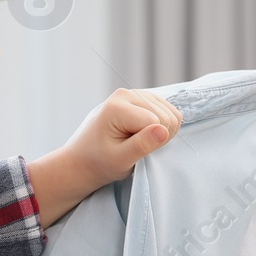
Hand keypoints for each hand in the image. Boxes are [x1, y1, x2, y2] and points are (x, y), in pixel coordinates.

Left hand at [65, 88, 181, 184]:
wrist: (85, 158)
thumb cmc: (100, 161)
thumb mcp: (120, 160)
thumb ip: (141, 145)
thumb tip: (163, 131)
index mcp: (117, 106)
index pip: (158, 122)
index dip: (153, 142)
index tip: (133, 151)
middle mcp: (127, 94)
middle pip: (167, 116)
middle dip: (158, 136)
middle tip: (135, 147)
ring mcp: (135, 93)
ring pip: (171, 113)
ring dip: (160, 131)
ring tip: (137, 140)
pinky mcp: (142, 98)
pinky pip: (168, 111)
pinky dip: (161, 126)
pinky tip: (143, 133)